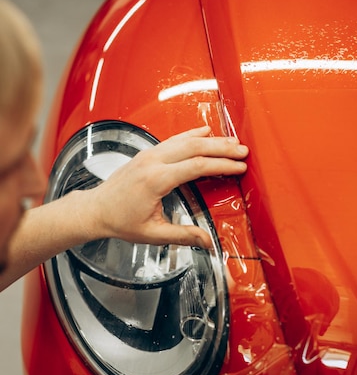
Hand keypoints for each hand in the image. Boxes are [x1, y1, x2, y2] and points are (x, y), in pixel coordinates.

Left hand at [86, 126, 247, 247]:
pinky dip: (192, 134)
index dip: (221, 165)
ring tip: (232, 141)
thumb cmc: (120, 221)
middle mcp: (152, 161)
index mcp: (155, 180)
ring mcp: (149, 154)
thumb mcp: (153, 234)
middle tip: (242, 151)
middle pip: (194, 146)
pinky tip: (205, 131)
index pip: (197, 166)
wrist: (96, 210)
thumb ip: (183, 236)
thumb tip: (208, 242)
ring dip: (210, 139)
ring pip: (185, 139)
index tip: (239, 167)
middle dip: (222, 147)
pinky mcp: (147, 153)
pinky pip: (174, 139)